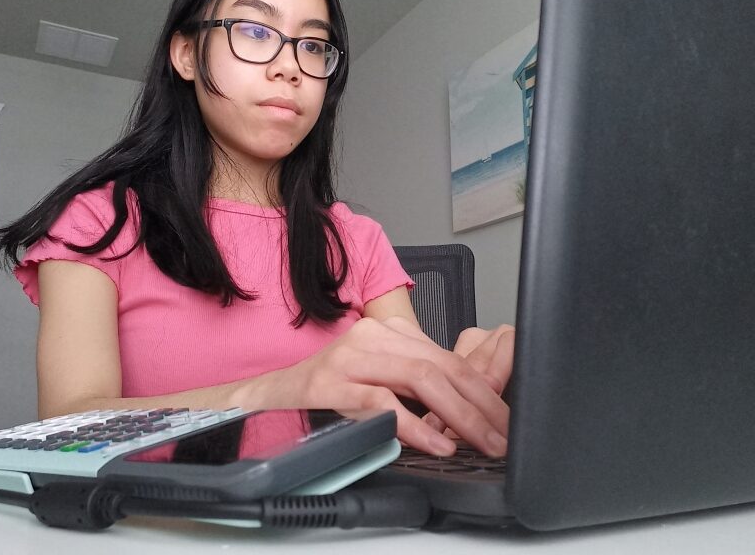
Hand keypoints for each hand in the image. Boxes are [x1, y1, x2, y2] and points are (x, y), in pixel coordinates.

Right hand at [245, 316, 508, 456]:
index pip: (448, 358)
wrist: (273, 391)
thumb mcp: (378, 375)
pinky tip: (436, 443)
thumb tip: (467, 408)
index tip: (503, 417)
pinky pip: (382, 401)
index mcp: (390, 332)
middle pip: (441, 367)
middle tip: (501, 435)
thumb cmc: (330, 386)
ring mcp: (351, 357)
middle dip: (479, 405)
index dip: (481, 390)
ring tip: (480, 441)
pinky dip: (415, 425)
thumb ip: (416, 383)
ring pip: (419, 378)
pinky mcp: (331, 381)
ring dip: (458, 415)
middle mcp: (373, 337)